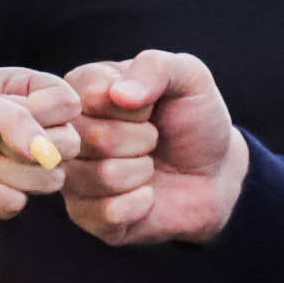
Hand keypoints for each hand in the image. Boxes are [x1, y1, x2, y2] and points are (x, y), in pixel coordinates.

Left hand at [0, 69, 76, 221]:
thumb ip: (13, 121)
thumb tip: (51, 155)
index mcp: (23, 91)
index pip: (69, 103)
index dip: (44, 112)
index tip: (2, 110)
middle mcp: (27, 127)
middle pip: (69, 145)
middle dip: (24, 147)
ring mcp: (18, 166)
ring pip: (51, 180)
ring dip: (5, 171)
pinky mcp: (3, 199)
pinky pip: (19, 204)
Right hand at [61, 51, 246, 246]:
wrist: (214, 173)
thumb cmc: (194, 119)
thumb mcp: (188, 78)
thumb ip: (155, 68)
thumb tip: (120, 94)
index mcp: (82, 90)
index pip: (88, 95)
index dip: (132, 107)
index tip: (148, 107)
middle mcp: (68, 132)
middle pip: (91, 138)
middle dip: (142, 139)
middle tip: (153, 139)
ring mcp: (73, 175)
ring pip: (102, 176)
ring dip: (142, 172)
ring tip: (148, 165)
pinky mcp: (86, 215)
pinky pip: (108, 212)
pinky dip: (141, 203)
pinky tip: (146, 195)